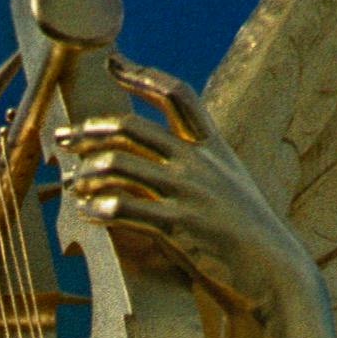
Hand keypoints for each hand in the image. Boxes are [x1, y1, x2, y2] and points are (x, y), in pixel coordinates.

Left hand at [56, 63, 302, 316]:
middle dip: (91, 129)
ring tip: (73, 185)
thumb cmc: (245, 236)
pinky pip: (125, 208)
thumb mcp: (230, 187)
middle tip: (63, 137)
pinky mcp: (179, 226)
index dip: (144, 76)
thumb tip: (161, 156)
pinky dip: (99, 207)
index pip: (177, 96)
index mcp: (212, 148)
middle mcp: (199, 163)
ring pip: (121, 165)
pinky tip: (87, 212)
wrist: (273, 274)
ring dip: (88, 173)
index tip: (114, 63)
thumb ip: (200, 166)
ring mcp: (189, 193)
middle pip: (134, 128)